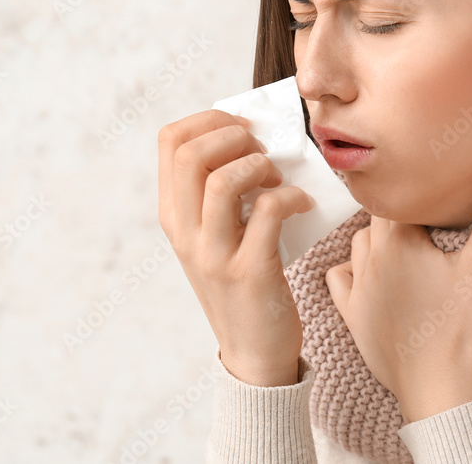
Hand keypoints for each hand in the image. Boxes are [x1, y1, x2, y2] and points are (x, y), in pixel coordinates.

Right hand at [158, 110, 314, 385]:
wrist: (254, 352)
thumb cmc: (244, 281)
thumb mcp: (215, 235)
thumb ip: (219, 193)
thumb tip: (253, 138)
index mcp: (173, 216)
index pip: (169, 140)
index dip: (209, 119)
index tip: (243, 127)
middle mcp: (184, 232)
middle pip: (190, 152)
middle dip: (235, 134)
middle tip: (263, 150)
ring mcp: (213, 254)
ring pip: (224, 180)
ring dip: (261, 164)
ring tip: (278, 178)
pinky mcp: (249, 272)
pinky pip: (269, 211)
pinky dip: (291, 196)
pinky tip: (302, 203)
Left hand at [325, 167, 471, 421]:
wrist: (439, 389)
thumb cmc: (462, 328)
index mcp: (397, 241)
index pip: (398, 197)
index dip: (418, 192)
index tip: (436, 195)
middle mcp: (369, 260)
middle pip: (377, 218)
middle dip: (400, 214)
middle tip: (428, 221)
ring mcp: (357, 290)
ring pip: (357, 245)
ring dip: (376, 239)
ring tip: (406, 244)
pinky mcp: (352, 317)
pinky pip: (337, 279)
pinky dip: (350, 269)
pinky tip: (371, 273)